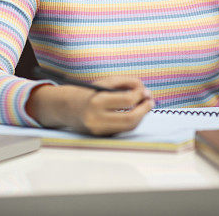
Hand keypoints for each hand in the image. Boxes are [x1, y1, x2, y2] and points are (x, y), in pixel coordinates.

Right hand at [27, 76, 153, 135]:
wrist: (67, 108)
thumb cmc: (89, 93)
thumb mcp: (104, 83)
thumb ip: (125, 82)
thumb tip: (144, 91)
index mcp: (96, 102)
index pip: (127, 100)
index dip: (140, 94)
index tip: (145, 90)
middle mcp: (97, 119)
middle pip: (130, 118)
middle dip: (144, 109)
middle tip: (151, 101)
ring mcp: (100, 130)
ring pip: (129, 127)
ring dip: (141, 116)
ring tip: (145, 105)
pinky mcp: (102, 136)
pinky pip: (122, 129)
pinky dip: (131, 121)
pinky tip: (134, 112)